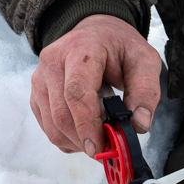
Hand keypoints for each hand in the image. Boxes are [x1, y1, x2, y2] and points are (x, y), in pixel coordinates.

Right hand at [30, 14, 161, 156]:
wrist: (96, 34)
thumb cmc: (119, 48)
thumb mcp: (144, 61)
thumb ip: (146, 91)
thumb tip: (139, 124)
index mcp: (81, 48)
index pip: (76, 92)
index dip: (87, 125)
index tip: (100, 148)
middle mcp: (53, 61)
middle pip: (61, 114)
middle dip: (84, 140)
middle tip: (108, 150)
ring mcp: (41, 78)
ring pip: (52, 126)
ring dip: (76, 142)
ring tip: (99, 136)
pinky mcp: (37, 94)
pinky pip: (47, 127)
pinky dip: (67, 139)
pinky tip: (85, 132)